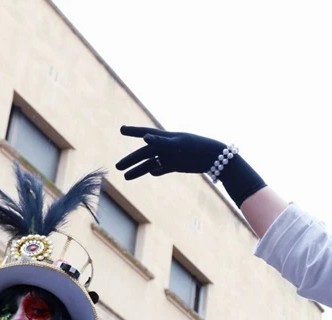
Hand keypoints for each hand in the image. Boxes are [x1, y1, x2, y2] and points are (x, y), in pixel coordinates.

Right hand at [116, 126, 266, 205]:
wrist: (214, 158)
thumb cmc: (196, 147)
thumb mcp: (178, 144)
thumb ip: (161, 142)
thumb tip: (144, 138)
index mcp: (165, 138)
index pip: (145, 133)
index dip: (133, 131)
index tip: (121, 129)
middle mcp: (165, 146)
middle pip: (144, 153)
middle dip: (131, 159)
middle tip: (117, 166)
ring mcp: (170, 156)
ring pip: (150, 163)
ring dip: (139, 170)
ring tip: (126, 176)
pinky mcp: (176, 165)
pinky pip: (162, 168)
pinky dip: (156, 171)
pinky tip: (150, 174)